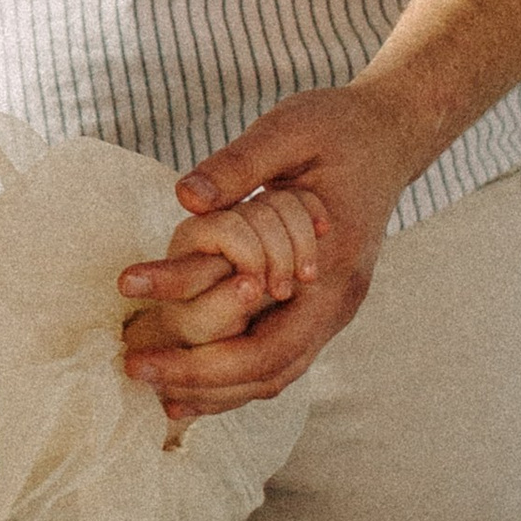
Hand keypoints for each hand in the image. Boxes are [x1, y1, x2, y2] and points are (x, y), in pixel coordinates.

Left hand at [116, 85, 417, 417]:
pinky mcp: (319, 302)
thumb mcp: (289, 129)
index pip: (264, 348)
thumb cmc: (338, 128)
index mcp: (332, 267)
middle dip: (198, 384)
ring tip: (156, 392)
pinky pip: (278, 353)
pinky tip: (193, 375)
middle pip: (267, 374)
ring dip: (216, 390)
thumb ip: (239, 164)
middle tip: (132, 371)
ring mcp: (331, 307)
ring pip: (275, 374)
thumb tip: (185, 197)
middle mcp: (336, 301)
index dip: (200, 365)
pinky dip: (235, 371)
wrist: (387, 135)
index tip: (140, 360)